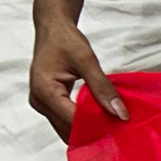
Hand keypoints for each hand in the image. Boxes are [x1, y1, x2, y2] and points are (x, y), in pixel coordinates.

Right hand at [30, 0, 128, 140]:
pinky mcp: (46, 104)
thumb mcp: (86, 60)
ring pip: (67, 129)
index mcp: (45, 91)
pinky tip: (99, 120)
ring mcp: (41, 104)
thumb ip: (103, 87)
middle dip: (93, 132)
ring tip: (110, 127)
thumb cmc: (65, 39)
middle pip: (69, 130)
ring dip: (88, 131)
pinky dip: (82, 123)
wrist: (52, 27)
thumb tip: (120, 113)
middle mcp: (39, 101)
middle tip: (118, 132)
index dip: (97, 127)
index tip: (119, 129)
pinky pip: (65, 121)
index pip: (73, 120)